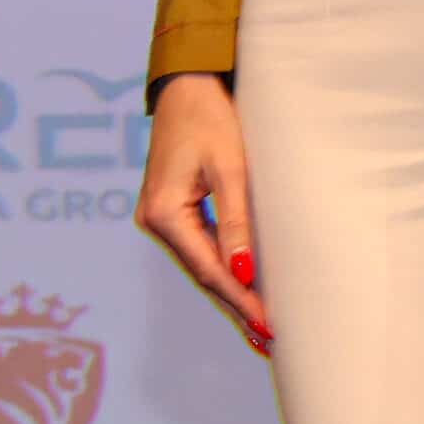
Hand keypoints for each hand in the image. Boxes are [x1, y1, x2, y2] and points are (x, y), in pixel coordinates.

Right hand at [134, 74, 271, 356]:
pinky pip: (198, 246)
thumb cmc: (209, 116)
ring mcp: (159, 215)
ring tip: (260, 325)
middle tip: (268, 341)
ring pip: (200, 263)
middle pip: (202, 273)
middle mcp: (154, 219)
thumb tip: (244, 275)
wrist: (186, 82)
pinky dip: (221, 267)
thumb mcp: (229, 167)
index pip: (208, 270)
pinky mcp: (170, 208)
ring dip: (230, 290)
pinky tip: (241, 286)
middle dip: (236, 305)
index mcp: (163, 212)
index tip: (268, 327)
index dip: (240, 300)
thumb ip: (236, 222)